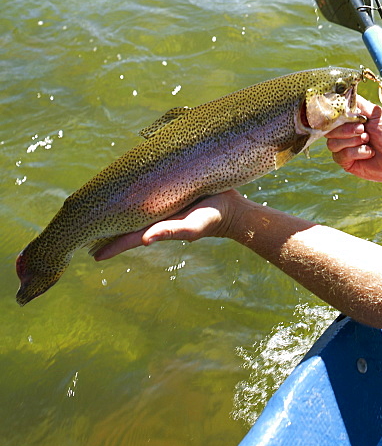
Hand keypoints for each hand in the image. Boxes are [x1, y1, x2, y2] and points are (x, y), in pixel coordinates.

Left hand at [92, 189, 244, 260]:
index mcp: (157, 226)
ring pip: (135, 210)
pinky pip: (148, 194)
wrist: (232, 207)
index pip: (128, 238)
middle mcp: (157, 216)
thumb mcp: (191, 227)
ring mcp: (163, 205)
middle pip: (127, 224)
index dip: (111, 246)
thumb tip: (143, 241)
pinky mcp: (171, 191)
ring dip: (118, 213)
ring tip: (100, 214)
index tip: (92, 255)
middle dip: (108, 229)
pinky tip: (129, 193)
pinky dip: (135, 196)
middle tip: (85, 233)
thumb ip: (169, 232)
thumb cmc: (211, 219)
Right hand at [326, 94, 381, 184]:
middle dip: (347, 130)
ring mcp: (343, 149)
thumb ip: (358, 103)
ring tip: (367, 140)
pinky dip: (357, 152)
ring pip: (332, 144)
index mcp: (347, 122)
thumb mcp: (374, 112)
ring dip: (352, 141)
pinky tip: (369, 152)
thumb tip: (343, 93)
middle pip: (329, 131)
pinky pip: (341, 156)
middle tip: (363, 130)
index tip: (347, 117)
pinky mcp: (346, 163)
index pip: (330, 118)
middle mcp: (342, 135)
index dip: (335, 117)